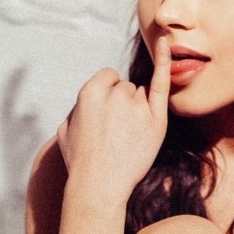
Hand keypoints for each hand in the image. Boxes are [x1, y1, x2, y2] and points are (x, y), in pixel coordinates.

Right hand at [56, 35, 170, 206]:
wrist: (99, 187)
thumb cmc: (80, 162)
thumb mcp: (65, 128)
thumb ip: (78, 106)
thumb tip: (91, 98)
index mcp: (90, 92)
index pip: (107, 78)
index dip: (107, 95)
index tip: (105, 115)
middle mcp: (114, 94)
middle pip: (125, 87)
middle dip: (122, 104)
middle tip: (115, 133)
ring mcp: (137, 106)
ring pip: (141, 95)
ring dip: (137, 109)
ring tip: (126, 138)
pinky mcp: (156, 119)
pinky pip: (161, 84)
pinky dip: (164, 63)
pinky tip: (168, 45)